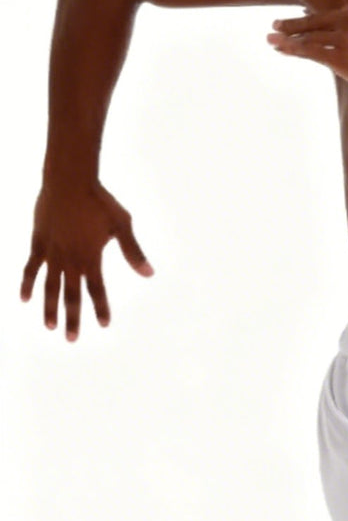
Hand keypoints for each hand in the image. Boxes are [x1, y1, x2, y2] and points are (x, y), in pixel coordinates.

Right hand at [20, 179, 152, 339]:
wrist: (69, 180)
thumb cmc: (99, 200)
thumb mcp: (122, 224)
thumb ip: (133, 251)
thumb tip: (150, 273)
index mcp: (92, 258)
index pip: (98, 290)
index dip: (101, 308)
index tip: (104, 324)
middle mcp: (71, 260)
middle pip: (71, 296)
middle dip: (73, 318)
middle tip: (72, 339)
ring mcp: (53, 253)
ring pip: (50, 287)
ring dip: (49, 308)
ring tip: (50, 326)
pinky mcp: (39, 243)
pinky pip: (31, 268)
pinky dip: (28, 284)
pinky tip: (24, 299)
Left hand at [266, 0, 347, 96]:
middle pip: (314, 16)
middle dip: (294, 21)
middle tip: (276, 24)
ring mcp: (344, 39)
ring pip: (309, 35)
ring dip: (289, 36)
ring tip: (273, 37)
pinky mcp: (341, 61)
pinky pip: (311, 53)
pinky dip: (293, 50)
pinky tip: (280, 49)